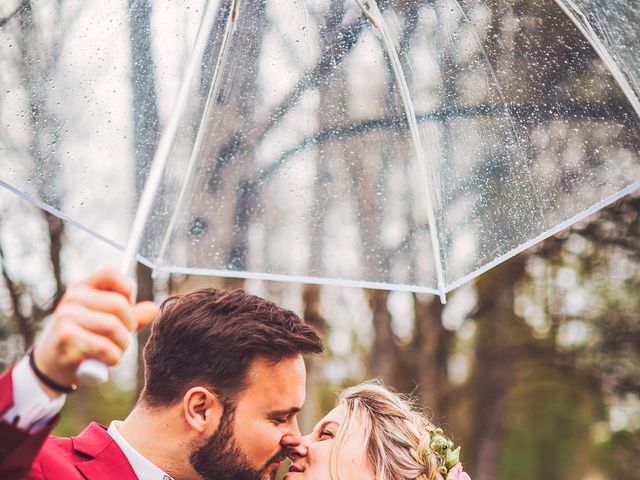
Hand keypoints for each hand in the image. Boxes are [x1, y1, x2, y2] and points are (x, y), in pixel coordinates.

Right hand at [32, 267, 157, 394]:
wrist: (53, 366)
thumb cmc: (87, 339)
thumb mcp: (109, 323)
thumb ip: (133, 315)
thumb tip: (154, 309)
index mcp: (84, 288)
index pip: (111, 273)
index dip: (128, 290)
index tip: (127, 309)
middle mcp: (73, 298)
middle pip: (119, 304)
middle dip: (129, 325)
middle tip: (123, 337)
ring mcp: (66, 316)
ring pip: (113, 327)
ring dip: (122, 344)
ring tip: (115, 350)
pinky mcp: (66, 338)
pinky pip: (104, 347)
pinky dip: (113, 357)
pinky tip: (107, 360)